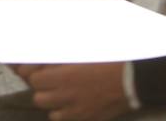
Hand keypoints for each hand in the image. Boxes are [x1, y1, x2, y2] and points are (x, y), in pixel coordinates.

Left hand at [13, 62, 129, 120]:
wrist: (131, 79)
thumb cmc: (108, 59)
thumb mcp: (82, 51)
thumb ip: (60, 57)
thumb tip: (46, 59)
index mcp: (63, 74)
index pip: (33, 78)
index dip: (35, 73)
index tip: (39, 69)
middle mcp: (66, 94)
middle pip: (38, 96)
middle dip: (42, 88)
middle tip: (51, 80)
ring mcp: (75, 109)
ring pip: (49, 110)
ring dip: (52, 101)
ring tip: (61, 93)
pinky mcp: (85, 118)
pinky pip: (63, 119)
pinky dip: (64, 112)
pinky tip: (71, 103)